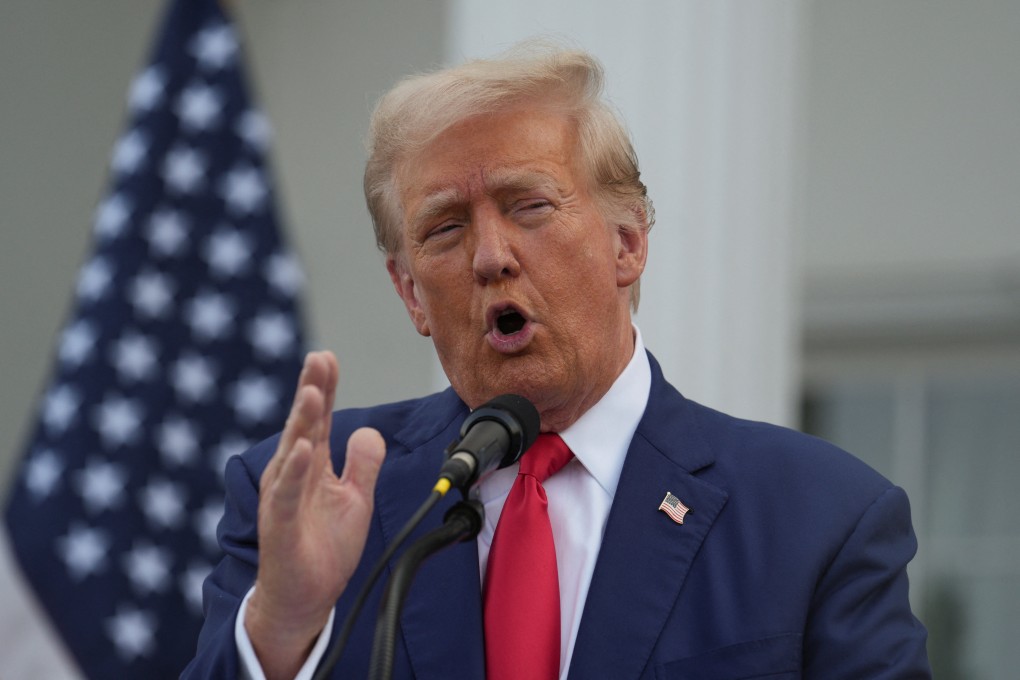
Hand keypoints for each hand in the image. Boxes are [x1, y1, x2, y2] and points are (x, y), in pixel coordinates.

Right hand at [244, 351, 384, 679]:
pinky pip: (289, 494)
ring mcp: (284, 498)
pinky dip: (295, 470)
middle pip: (303, 425)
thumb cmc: (324, 548)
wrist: (305, 598)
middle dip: (311, 390)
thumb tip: (367, 430)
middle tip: (319, 358)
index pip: (318, 420)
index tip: (327, 357)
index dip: (324, 388)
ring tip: (314, 391)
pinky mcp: (282, 525)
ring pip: (293, 452)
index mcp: (311, 466)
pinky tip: (303, 448)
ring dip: (302, 421)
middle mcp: (292, 475)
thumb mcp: (355, 500)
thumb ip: (363, 465)